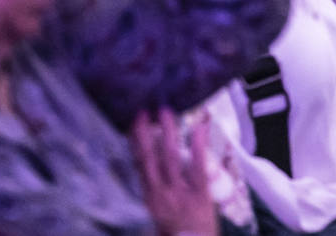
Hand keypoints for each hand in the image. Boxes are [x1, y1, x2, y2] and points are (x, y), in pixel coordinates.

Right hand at [131, 109, 217, 235]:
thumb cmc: (175, 231)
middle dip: (146, 134)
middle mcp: (161, 192)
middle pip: (151, 157)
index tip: (134, 122)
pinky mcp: (201, 193)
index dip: (136, 142)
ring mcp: (181, 191)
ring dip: (168, 133)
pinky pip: (198, 166)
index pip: (140, 164)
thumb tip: (149, 164)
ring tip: (165, 112)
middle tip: (144, 111)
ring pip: (172, 157)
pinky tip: (198, 128)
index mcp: (150, 196)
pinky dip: (198, 146)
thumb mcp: (157, 212)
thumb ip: (155, 189)